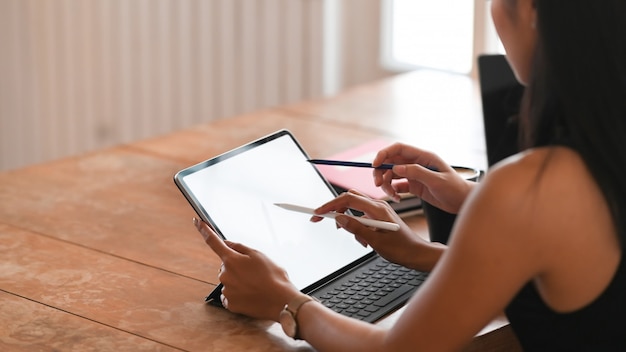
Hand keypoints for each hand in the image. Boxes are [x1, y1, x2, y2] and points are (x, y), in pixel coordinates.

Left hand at [193, 218, 299, 320]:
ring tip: (257, 284)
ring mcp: (226, 290)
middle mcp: (224, 274)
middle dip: (237, 266)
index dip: (204, 230)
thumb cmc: (273, 276)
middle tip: (255, 272)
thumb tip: (226, 243)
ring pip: (229, 281)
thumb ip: (239, 247)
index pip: (213, 241)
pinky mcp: (230, 303)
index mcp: (231, 260)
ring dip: (239, 281)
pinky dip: (238, 293)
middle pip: (226, 265)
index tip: (197, 222)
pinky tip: (251, 294)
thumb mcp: (259, 255)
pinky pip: (230, 295)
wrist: (281, 301)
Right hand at [312, 190, 435, 270]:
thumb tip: (339, 219)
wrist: (417, 253)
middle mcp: (378, 206)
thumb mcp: (376, 241)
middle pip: (349, 199)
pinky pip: (361, 216)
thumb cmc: (401, 249)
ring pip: (354, 208)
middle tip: (325, 222)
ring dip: (348, 222)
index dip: (330, 205)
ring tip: (359, 240)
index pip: (348, 199)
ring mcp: (379, 210)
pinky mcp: (379, 216)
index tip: (317, 213)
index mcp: (377, 209)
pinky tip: (364, 241)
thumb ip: (356, 229)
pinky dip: (357, 226)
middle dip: (335, 210)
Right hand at [372, 143, 471, 213]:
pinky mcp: (414, 186)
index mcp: (423, 156)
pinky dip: (393, 191)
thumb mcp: (437, 180)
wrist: (462, 201)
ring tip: (391, 194)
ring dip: (386, 184)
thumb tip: (396, 168)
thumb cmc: (455, 188)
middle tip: (378, 184)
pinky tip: (397, 198)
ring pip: (392, 175)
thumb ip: (417, 173)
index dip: (384, 154)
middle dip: (381, 172)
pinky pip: (397, 186)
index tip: (375, 164)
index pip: (398, 149)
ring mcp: (414, 175)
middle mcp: (416, 164)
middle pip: (391, 162)